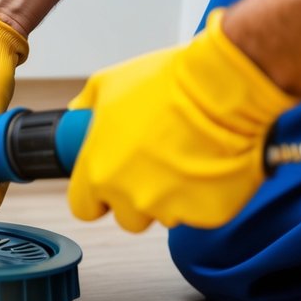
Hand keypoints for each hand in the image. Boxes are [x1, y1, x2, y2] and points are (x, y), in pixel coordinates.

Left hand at [67, 9, 296, 231]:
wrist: (223, 87)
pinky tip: (210, 164)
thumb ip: (86, 104)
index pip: (84, 208)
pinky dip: (205, 195)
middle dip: (136, 197)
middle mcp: (131, 198)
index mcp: (98, 174)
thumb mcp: (108, 83)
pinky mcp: (208, 214)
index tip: (107, 184)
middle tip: (153, 166)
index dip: (96, 196)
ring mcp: (171, 209)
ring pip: (165, 215)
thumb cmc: (166, 84)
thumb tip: (77, 111)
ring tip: (186, 158)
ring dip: (171, 196)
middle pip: (127, 216)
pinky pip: (201, 212)